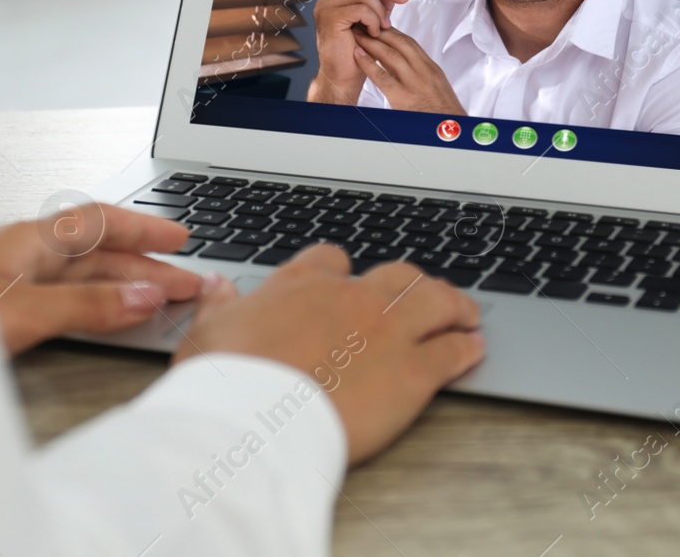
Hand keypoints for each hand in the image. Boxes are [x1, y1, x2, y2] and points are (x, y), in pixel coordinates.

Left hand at [0, 203, 201, 354]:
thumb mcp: (23, 312)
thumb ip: (86, 304)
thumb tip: (142, 294)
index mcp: (27, 240)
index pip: (100, 222)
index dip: (143, 230)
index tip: (181, 239)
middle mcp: (19, 254)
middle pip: (95, 250)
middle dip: (144, 264)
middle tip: (187, 283)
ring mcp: (8, 280)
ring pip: (79, 274)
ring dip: (122, 285)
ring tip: (159, 301)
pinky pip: (62, 296)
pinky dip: (95, 303)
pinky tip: (102, 316)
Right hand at [174, 245, 483, 465]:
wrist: (253, 419)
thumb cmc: (225, 382)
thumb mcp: (206, 335)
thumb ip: (218, 306)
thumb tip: (215, 286)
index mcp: (299, 286)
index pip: (331, 260)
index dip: (344, 271)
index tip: (346, 280)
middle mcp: (349, 298)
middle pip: (395, 275)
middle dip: (411, 283)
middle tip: (422, 292)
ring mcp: (386, 332)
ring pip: (434, 301)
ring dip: (453, 305)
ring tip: (465, 313)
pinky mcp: (413, 373)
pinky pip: (451, 350)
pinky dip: (466, 348)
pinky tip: (473, 348)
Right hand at [307, 0, 409, 105]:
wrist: (343, 78)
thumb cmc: (357, 55)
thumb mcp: (372, 25)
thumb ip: (379, 6)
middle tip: (403, 0)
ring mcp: (326, 7)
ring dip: (380, 9)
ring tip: (384, 27)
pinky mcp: (330, 18)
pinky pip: (360, 8)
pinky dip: (372, 19)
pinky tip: (374, 33)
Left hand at [352, 26, 465, 115]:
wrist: (454, 132)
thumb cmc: (443, 114)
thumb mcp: (436, 89)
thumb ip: (422, 76)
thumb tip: (406, 68)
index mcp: (432, 69)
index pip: (410, 43)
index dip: (393, 32)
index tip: (379, 25)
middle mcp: (424, 72)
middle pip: (400, 43)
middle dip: (380, 31)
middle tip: (364, 23)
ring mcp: (414, 83)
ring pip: (390, 55)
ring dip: (371, 42)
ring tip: (357, 34)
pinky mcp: (403, 97)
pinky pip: (382, 77)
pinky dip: (368, 64)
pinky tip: (358, 55)